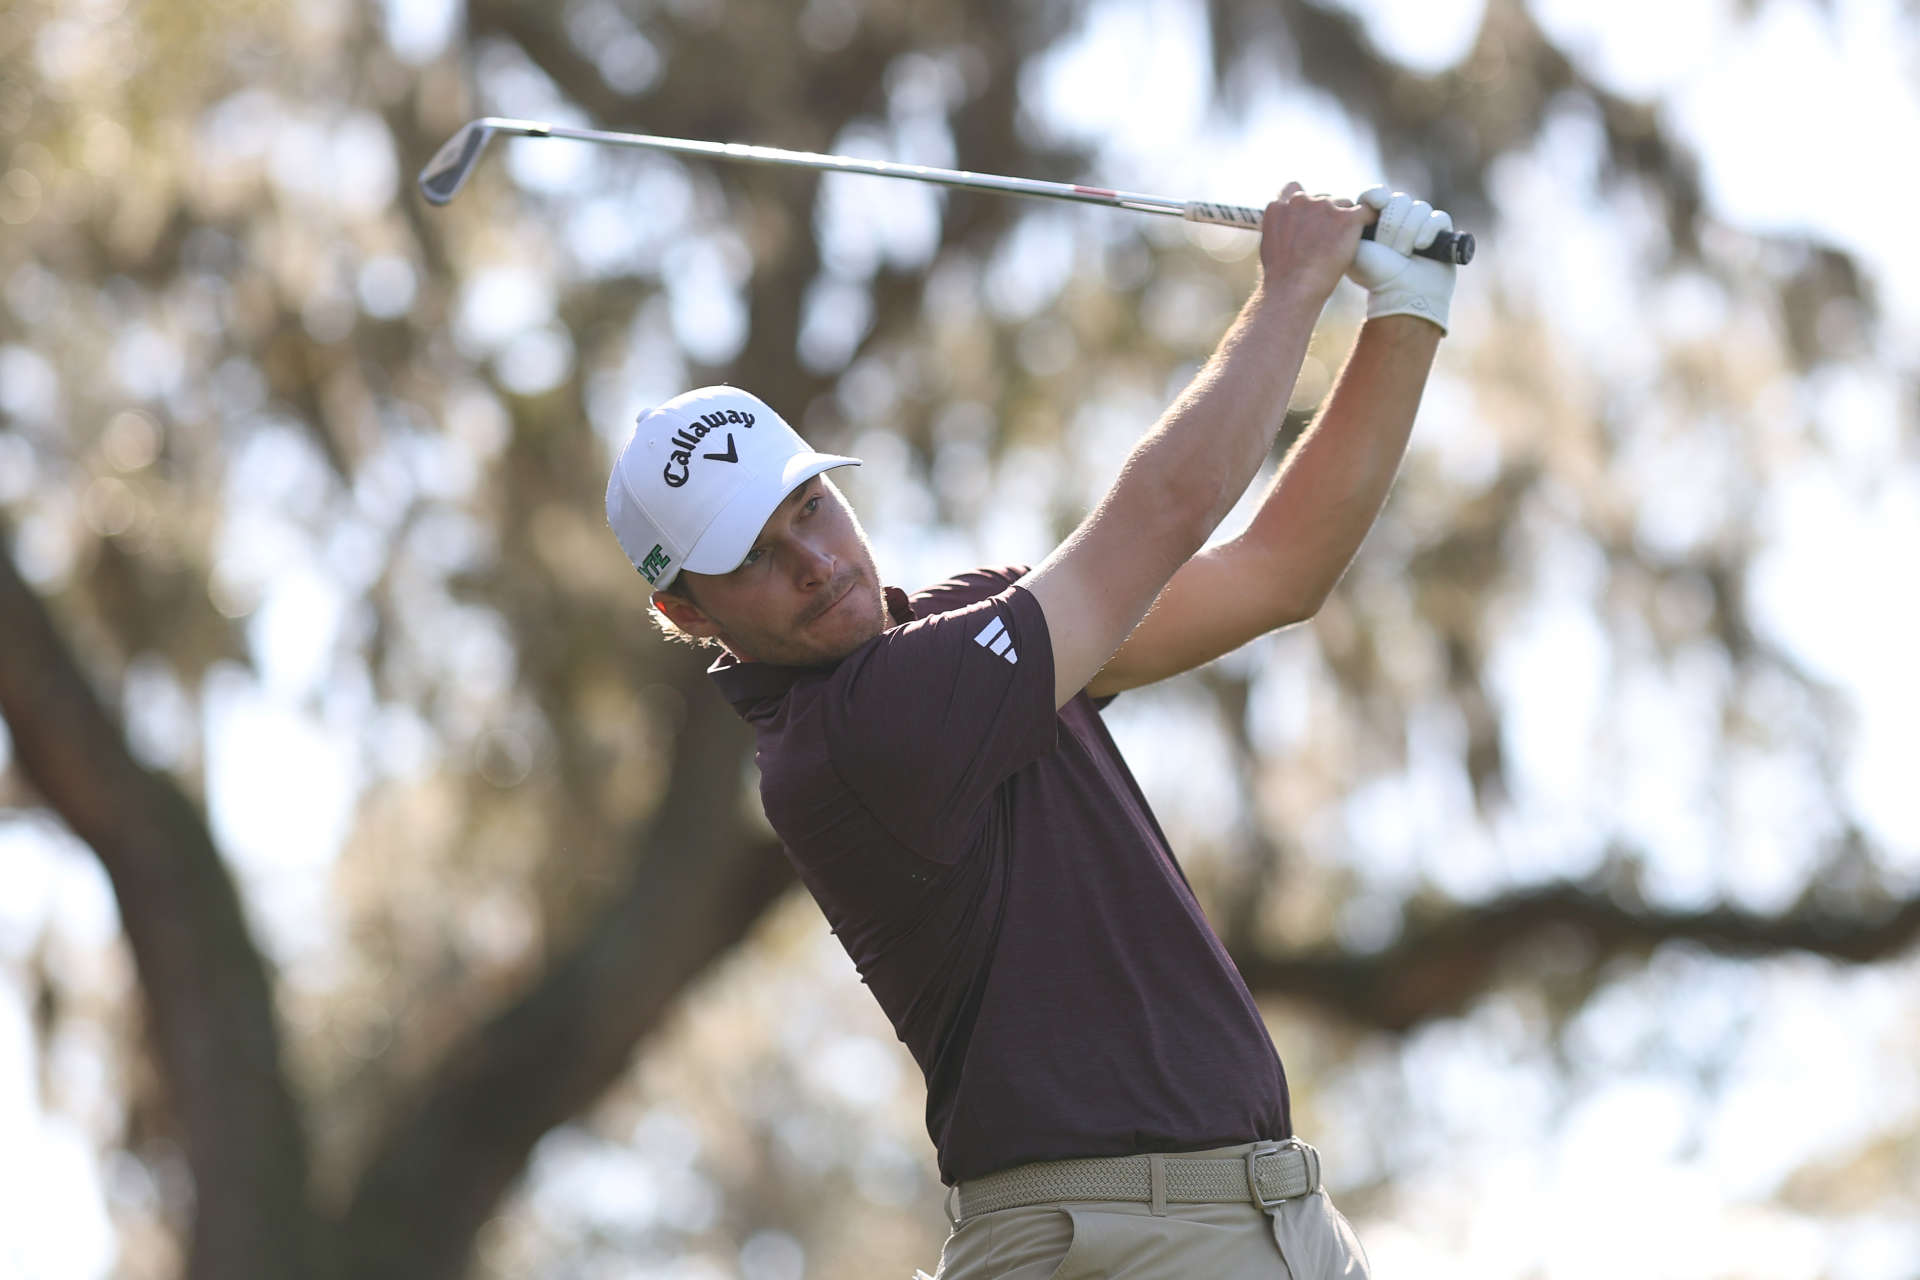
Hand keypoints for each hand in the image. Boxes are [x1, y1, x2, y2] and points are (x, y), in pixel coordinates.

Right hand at [1259, 183, 1371, 307]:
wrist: (1292, 290)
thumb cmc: (1280, 277)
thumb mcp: (1269, 245)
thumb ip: (1282, 227)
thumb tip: (1293, 229)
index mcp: (1279, 206)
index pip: (1295, 189)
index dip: (1306, 202)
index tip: (1311, 217)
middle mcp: (1301, 200)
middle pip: (1323, 198)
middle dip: (1327, 215)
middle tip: (1327, 241)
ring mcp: (1324, 207)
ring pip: (1344, 204)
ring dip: (1345, 220)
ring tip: (1340, 246)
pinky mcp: (1346, 218)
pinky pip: (1367, 210)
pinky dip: (1369, 218)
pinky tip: (1369, 228)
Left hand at [1346, 186, 1455, 333]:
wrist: (1402, 294)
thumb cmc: (1376, 275)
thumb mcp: (1354, 249)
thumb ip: (1350, 223)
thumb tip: (1358, 202)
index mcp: (1374, 220)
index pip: (1376, 194)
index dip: (1376, 196)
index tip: (1377, 204)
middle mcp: (1397, 218)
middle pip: (1399, 199)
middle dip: (1393, 225)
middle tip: (1389, 249)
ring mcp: (1420, 223)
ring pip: (1419, 208)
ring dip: (1409, 233)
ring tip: (1405, 255)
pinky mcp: (1440, 230)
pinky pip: (1438, 218)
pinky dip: (1429, 231)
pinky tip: (1421, 247)